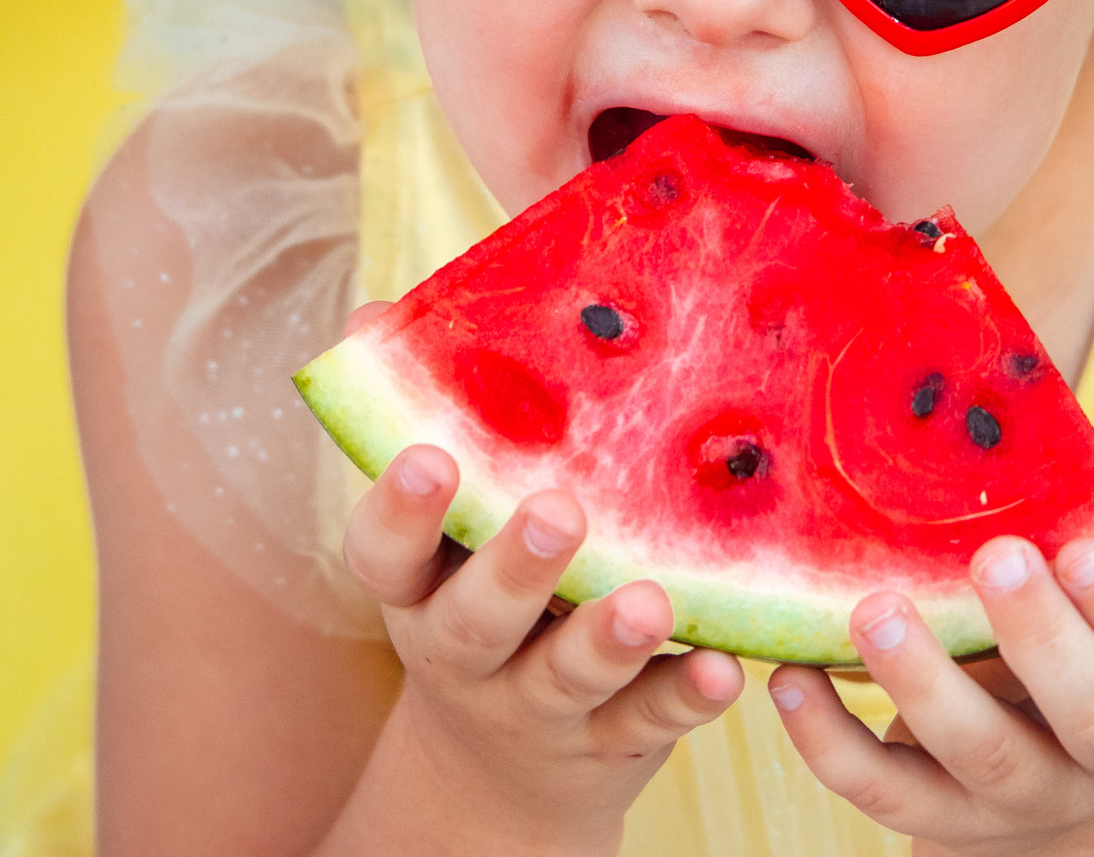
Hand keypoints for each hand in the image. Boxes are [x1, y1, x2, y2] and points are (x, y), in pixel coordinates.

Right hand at [331, 437, 745, 853]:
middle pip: (477, 620)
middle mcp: (467, 653)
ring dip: (607, 640)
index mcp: (420, 589)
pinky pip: (646, 720)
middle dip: (515, 568)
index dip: (400, 512)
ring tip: (648, 602)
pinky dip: (683, 696)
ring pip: (566, 675)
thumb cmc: (478, 600)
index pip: (383, 555)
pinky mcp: (609, 740)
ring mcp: (538, 705)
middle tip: (559, 514)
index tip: (429, 459)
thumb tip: (372, 316)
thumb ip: (440, 433)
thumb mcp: (443, 543)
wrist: (498, 777)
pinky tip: (721, 668)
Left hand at [766, 471, 1093, 856]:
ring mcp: (1018, 794)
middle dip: (1043, 643)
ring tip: (875, 610)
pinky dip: (832, 741)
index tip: (1083, 546)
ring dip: (926, 686)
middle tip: (996, 560)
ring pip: (981, 757)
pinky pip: (884, 793)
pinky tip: (791, 678)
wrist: (1055, 769)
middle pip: (1089, 717)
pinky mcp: (938, 818)